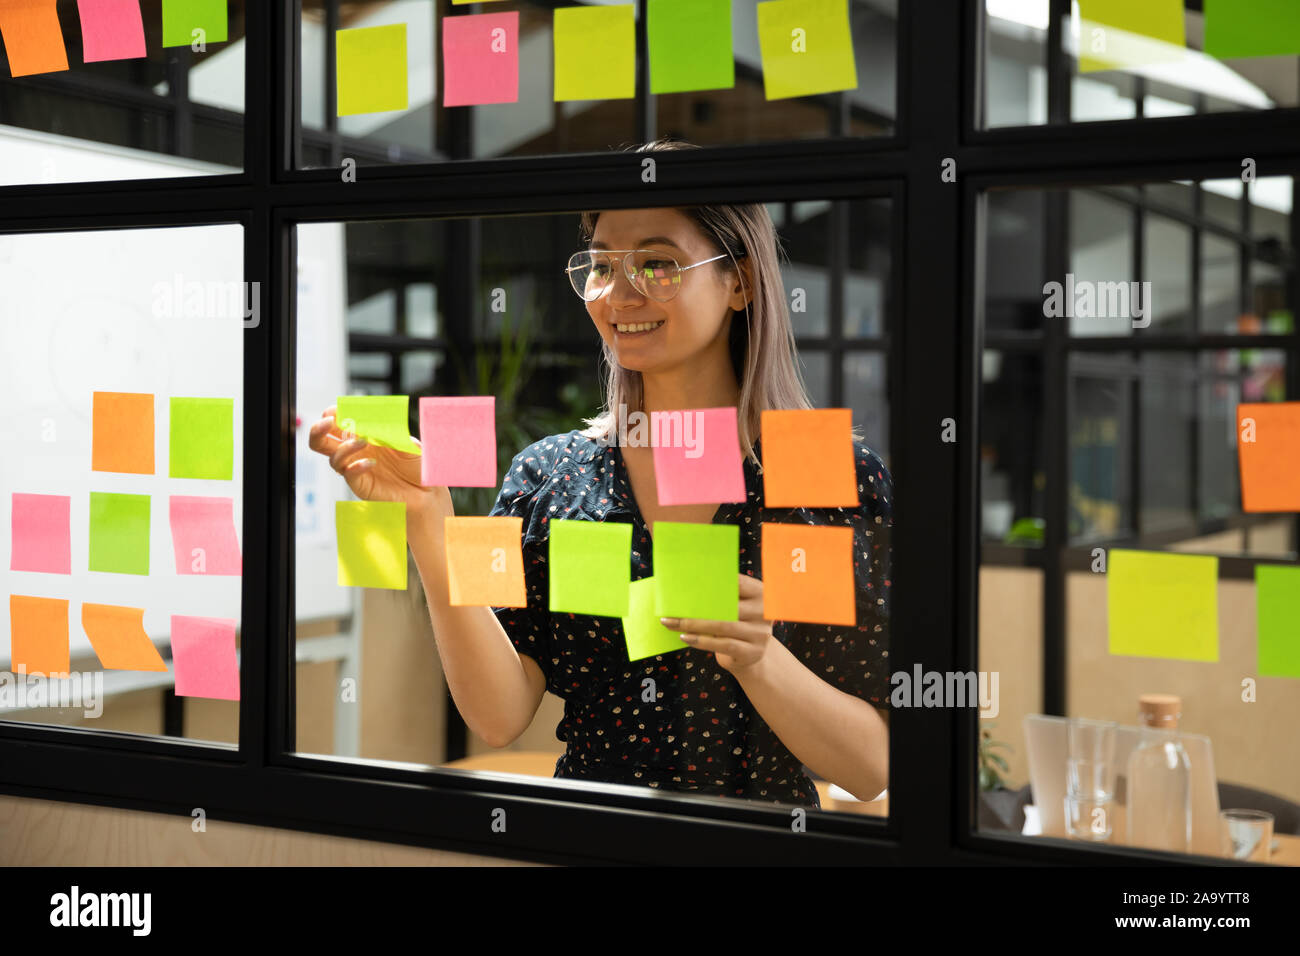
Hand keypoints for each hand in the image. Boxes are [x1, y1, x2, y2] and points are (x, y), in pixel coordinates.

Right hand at [306, 405, 446, 517]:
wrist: (426, 491)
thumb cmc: (416, 465)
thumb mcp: (406, 442)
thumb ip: (389, 432)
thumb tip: (370, 421)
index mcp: (364, 435)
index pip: (338, 422)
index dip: (334, 413)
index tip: (341, 408)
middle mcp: (356, 451)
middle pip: (321, 441)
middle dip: (318, 429)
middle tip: (328, 422)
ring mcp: (356, 468)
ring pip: (333, 458)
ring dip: (345, 447)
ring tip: (364, 441)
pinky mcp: (360, 485)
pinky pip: (348, 474)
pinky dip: (356, 466)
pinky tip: (371, 463)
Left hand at [660, 573, 774, 675]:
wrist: (749, 654)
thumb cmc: (734, 624)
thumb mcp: (734, 608)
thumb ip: (720, 597)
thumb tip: (687, 587)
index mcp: (760, 593)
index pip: (737, 583)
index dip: (715, 581)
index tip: (691, 579)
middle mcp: (763, 612)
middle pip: (727, 606)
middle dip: (697, 607)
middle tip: (672, 607)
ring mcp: (760, 633)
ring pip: (722, 626)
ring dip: (693, 625)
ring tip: (672, 623)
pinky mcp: (752, 652)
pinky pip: (723, 645)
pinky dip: (701, 641)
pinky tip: (685, 637)